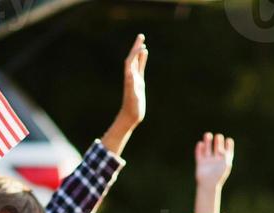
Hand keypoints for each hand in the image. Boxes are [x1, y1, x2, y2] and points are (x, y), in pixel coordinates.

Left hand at [100, 34, 148, 155]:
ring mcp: (135, 78)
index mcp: (129, 78)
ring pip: (136, 61)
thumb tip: (130, 75)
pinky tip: (145, 54)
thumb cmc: (132, 108)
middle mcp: (131, 76)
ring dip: (138, 51)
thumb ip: (131, 86)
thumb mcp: (132, 97)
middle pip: (132, 58)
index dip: (135, 53)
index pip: (130, 62)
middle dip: (136, 47)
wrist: (130, 116)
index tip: (141, 46)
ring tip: (142, 41)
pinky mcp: (138, 82)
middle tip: (141, 36)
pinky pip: (140, 68)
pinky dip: (142, 60)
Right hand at [194, 132, 233, 186]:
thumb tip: (224, 144)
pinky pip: (199, 154)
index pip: (228, 150)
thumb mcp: (225, 163)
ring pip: (208, 149)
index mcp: (225, 161)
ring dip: (208, 142)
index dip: (228, 144)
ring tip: (208, 135)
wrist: (208, 185)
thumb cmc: (219, 175)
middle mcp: (217, 160)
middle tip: (218, 137)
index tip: (228, 141)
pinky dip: (199, 149)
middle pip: (218, 147)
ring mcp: (208, 161)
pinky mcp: (200, 163)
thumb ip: (226, 153)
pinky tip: (200, 144)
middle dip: (218, 141)